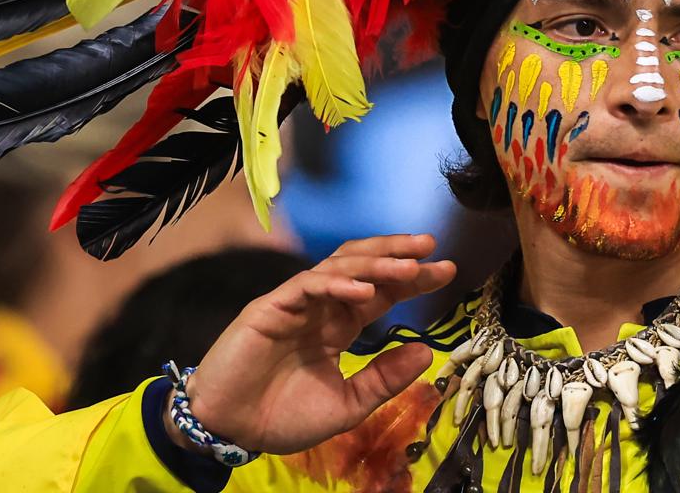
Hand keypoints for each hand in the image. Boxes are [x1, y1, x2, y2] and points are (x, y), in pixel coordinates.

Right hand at [183, 234, 455, 455]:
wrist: (231, 431)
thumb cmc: (283, 417)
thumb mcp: (347, 404)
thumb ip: (383, 378)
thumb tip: (425, 352)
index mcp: (338, 326)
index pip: (382, 292)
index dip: (413, 280)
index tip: (448, 271)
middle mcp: (321, 307)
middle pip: (364, 266)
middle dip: (397, 254)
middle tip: (431, 249)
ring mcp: (296, 303)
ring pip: (339, 267)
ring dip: (375, 264)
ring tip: (408, 267)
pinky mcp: (270, 307)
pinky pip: (308, 286)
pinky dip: (337, 284)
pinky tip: (363, 291)